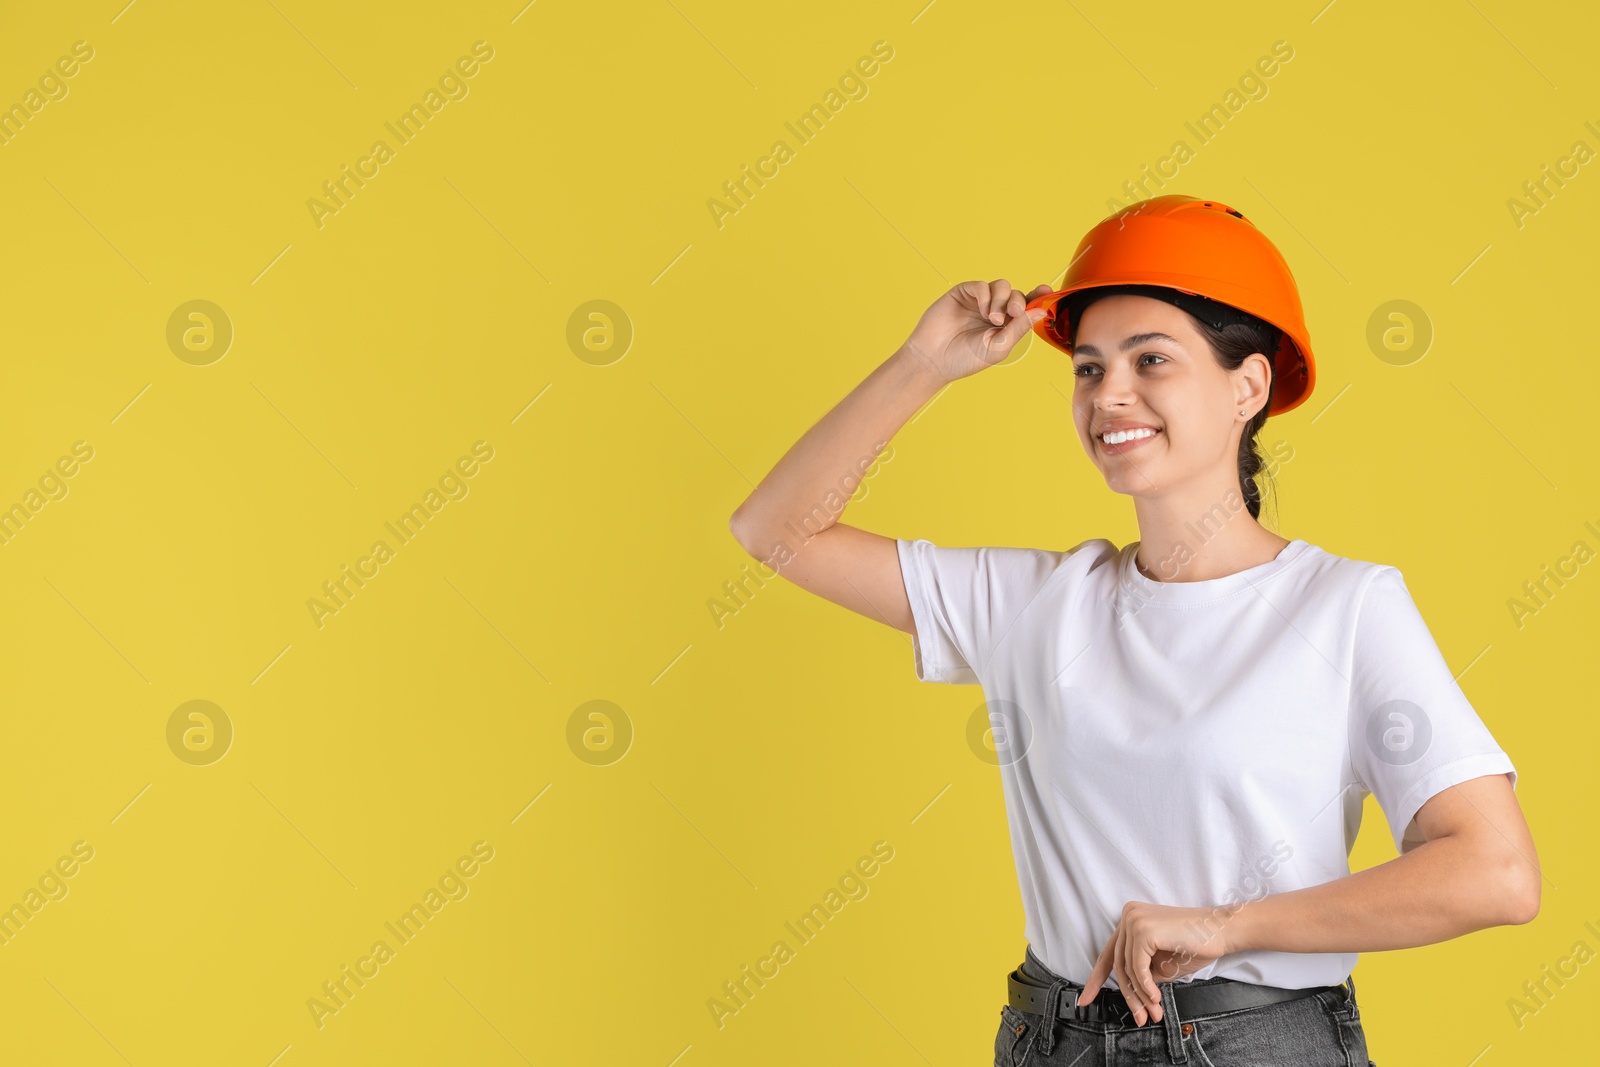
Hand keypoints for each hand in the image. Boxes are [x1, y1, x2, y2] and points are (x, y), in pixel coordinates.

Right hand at [899, 279, 1052, 384]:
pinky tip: (982, 311)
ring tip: (993, 318)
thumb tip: (1042, 310)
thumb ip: (1020, 328)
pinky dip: (985, 295)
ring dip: (1002, 299)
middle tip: (1013, 313)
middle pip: (1016, 294)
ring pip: (1001, 286)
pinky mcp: (962, 294)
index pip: (1026, 306)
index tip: (1046, 290)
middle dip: (1018, 301)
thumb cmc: (965, 359)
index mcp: (1006, 325)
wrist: (934, 360)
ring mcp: (978, 301)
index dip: (1037, 296)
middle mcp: (994, 310)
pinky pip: (981, 285)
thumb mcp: (999, 346)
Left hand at [1077, 901, 1233, 1025]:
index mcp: (1129, 920)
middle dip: (1129, 995)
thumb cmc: (1194, 946)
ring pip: (1128, 968)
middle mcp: (1128, 916)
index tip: (1085, 1000)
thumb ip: (1141, 972)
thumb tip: (1131, 993)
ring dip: (1141, 995)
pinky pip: (1138, 967)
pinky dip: (1146, 986)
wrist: (1221, 932)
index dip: (1095, 979)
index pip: (1108, 954)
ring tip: (1153, 1012)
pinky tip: (1156, 998)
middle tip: (1140, 1018)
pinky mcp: (1144, 930)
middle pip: (1119, 965)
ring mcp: (1134, 920)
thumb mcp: (1160, 964)